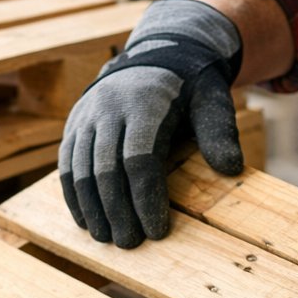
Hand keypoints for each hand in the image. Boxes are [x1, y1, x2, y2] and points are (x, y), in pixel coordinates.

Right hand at [59, 0, 242, 247]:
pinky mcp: (75, 123)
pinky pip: (66, 163)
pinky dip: (73, 195)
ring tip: (107, 239)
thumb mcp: (213, 101)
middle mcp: (109, 107)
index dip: (146, 198)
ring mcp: (87, 115)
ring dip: (92, 209)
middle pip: (106, 169)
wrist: (157, 53)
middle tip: (130, 244)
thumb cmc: (191, 86)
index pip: (139, 159)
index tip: (156, 231)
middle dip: (118, 210)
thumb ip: (219, 132)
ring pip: (81, 168)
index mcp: (145, 103)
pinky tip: (85, 221)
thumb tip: (231, 169)